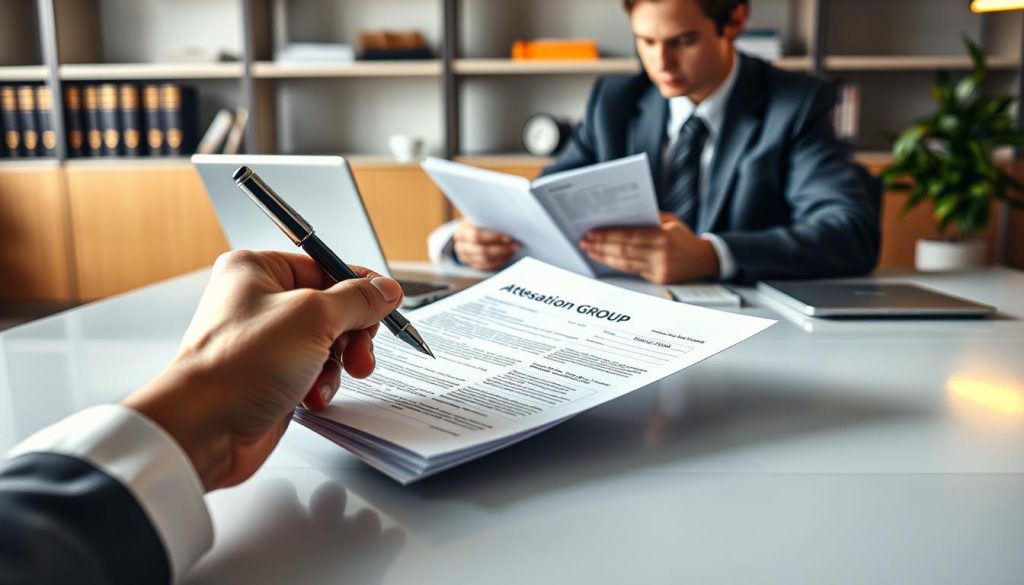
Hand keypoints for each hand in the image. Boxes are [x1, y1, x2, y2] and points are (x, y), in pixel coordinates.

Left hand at [122, 250, 403, 490]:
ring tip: (325, 378)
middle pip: (333, 308)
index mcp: (258, 270)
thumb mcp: (313, 317)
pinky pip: (315, 372)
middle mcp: (260, 301)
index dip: (359, 287)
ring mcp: (266, 341)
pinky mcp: (271, 376)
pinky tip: (310, 396)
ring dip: (335, 365)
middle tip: (358, 351)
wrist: (203, 428)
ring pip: (328, 343)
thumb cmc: (239, 365)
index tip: (385, 304)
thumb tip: (385, 290)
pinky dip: (320, 384)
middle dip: (351, 334)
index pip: (326, 267)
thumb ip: (357, 300)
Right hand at [452, 220, 518, 270]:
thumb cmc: (480, 220)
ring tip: (513, 249)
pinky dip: (499, 261)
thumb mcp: (481, 216)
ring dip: (502, 255)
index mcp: (462, 230)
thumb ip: (491, 219)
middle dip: (501, 248)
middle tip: (516, 244)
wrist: (469, 229)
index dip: (493, 237)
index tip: (509, 237)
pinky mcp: (472, 264)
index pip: (476, 235)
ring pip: (485, 259)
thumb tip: (510, 222)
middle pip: (481, 250)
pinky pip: (487, 266)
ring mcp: (465, 256)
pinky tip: (508, 254)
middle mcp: (461, 244)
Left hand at [579, 212, 719, 283]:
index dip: (608, 235)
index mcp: (664, 236)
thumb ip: (648, 218)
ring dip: (604, 256)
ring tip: (589, 250)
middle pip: (623, 250)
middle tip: (584, 241)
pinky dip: (616, 264)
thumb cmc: (684, 236)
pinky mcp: (657, 279)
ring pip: (625, 263)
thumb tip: (621, 215)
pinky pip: (632, 270)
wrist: (706, 259)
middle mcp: (661, 254)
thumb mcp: (670, 221)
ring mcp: (659, 269)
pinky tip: (605, 259)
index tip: (591, 232)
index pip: (629, 235)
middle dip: (601, 245)